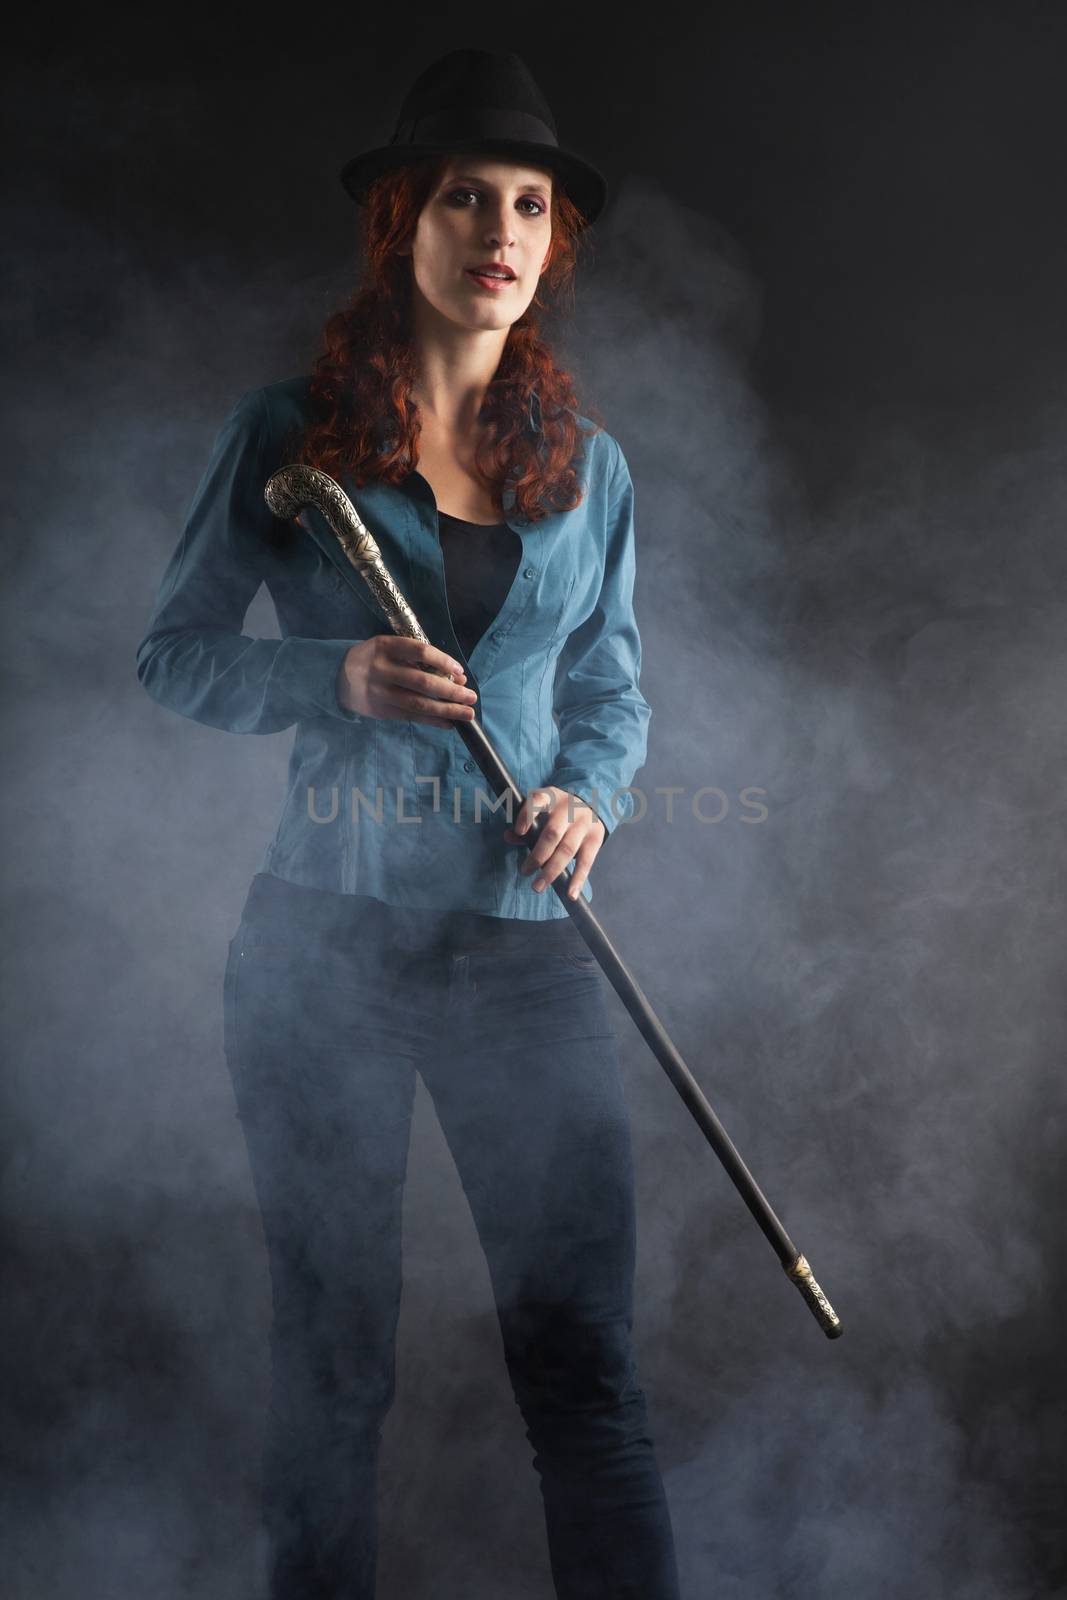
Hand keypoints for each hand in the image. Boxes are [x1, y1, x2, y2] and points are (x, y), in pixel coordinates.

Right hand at [336, 637, 478, 728]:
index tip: (460, 672)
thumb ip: (418, 659)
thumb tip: (456, 677)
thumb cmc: (374, 659)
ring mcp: (380, 692)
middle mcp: (381, 669)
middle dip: (451, 691)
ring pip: (418, 703)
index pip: (420, 651)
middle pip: (422, 681)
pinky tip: (449, 723)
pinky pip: (411, 717)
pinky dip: (433, 720)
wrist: (338, 677)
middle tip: (472, 697)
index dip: (443, 661)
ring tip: (467, 714)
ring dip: (446, 710)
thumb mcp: (389, 648)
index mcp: (385, 646)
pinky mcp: (380, 710)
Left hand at [503, 785, 604, 900]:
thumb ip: (525, 823)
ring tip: (538, 887)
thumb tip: (508, 836)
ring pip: (567, 850)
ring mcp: (584, 823)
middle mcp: (569, 808)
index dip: (528, 816)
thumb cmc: (556, 811)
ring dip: (551, 871)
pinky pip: (586, 861)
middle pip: (552, 833)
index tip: (519, 832)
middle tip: (525, 872)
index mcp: (551, 796)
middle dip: (538, 856)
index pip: (538, 801)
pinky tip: (570, 894)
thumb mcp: (541, 809)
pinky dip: (578, 879)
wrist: (589, 804)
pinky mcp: (596, 838)